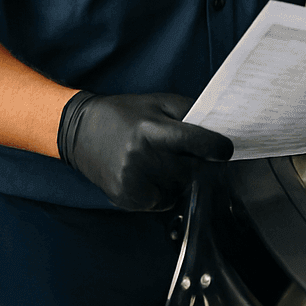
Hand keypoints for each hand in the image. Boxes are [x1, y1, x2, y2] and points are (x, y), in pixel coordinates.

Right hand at [57, 92, 232, 210]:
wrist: (80, 131)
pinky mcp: (125, 197)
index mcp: (152, 129)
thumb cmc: (125, 114)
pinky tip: (149, 176)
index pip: (197, 143)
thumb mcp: (158, 102)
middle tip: (190, 156)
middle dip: (198, 165)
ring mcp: (132, 180)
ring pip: (179, 189)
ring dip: (180, 180)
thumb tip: (219, 131)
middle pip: (192, 171)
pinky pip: (162, 202)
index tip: (226, 150)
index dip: (218, 148)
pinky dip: (163, 192)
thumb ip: (189, 113)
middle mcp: (142, 156)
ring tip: (162, 163)